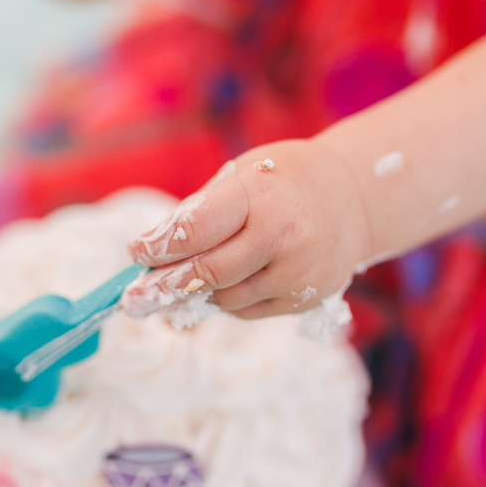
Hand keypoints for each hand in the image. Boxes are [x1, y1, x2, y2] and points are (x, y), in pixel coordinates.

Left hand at [124, 139, 373, 319]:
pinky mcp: (303, 299)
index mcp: (262, 195)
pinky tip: (222, 282)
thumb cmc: (282, 181)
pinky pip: (246, 310)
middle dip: (163, 287)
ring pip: (224, 298)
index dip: (159, 248)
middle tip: (132, 299)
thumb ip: (198, 213)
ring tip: (173, 286)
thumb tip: (149, 252)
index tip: (136, 253)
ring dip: (193, 293)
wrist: (352, 199)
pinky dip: (225, 299)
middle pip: (207, 273)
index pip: (196, 231)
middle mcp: (283, 236)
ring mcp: (297, 273)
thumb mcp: (240, 177)